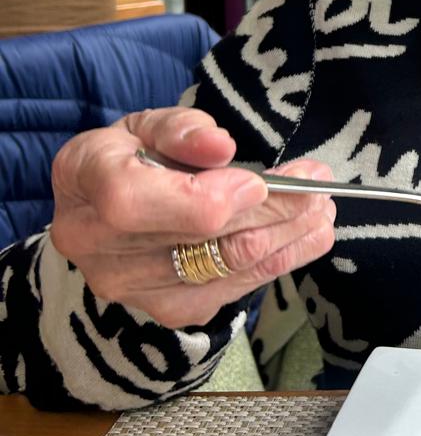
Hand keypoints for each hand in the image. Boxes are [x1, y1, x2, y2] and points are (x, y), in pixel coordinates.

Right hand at [50, 107, 336, 326]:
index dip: (203, 196)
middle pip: (198, 238)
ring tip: (322, 207)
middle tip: (318, 182)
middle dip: (272, 209)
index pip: (135, 202)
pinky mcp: (169, 310)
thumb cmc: (132, 158)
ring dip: (287, 236)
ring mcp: (131, 288)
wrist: (105, 213)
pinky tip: (309, 235)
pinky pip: (236, 289)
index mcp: (83, 182)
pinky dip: (280, 260)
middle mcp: (96, 246)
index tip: (258, 181)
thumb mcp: (149, 124)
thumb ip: (182, 129)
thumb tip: (220, 147)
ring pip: (226, 266)